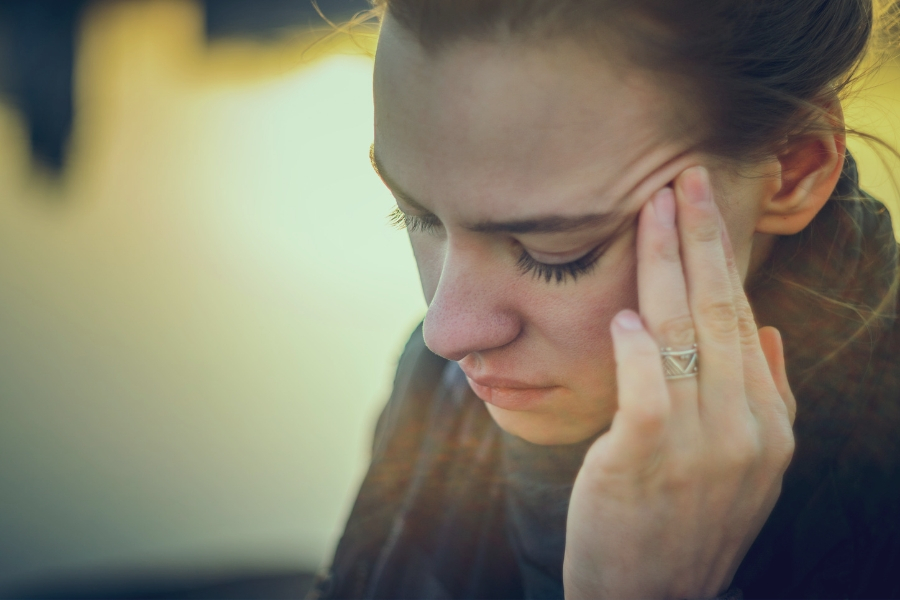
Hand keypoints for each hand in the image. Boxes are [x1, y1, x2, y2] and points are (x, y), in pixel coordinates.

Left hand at [563, 167, 796, 598]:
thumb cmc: (684, 522)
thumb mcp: (746, 466)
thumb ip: (763, 397)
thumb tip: (764, 329)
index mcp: (768, 422)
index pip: (739, 318)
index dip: (719, 256)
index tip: (698, 203)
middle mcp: (744, 429)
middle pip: (717, 312)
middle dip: (698, 237)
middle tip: (681, 178)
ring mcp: (700, 446)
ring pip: (684, 335)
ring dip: (665, 266)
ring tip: (651, 210)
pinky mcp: (646, 462)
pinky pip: (648, 389)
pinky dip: (638, 348)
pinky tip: (625, 313)